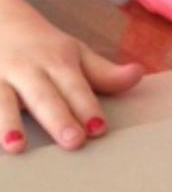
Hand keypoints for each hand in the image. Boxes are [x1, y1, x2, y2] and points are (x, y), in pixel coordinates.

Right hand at [0, 1, 143, 153]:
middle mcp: (28, 69)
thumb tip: (138, 74)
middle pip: (44, 96)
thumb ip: (104, 72)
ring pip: (2, 100)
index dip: (87, 107)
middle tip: (73, 141)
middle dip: (58, 118)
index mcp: (57, 61)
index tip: (99, 129)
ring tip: (15, 146)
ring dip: (7, 122)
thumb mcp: (74, 53)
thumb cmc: (42, 45)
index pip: (75, 87)